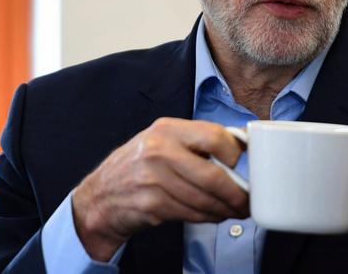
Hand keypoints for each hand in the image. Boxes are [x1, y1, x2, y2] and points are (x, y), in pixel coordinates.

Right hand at [71, 118, 248, 260]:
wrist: (100, 197)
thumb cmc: (138, 168)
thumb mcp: (162, 142)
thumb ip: (196, 141)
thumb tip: (241, 146)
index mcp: (168, 129)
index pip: (215, 136)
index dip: (236, 154)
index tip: (245, 166)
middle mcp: (159, 150)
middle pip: (213, 175)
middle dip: (237, 193)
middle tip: (247, 200)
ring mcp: (153, 179)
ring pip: (204, 199)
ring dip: (225, 209)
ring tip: (234, 211)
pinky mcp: (151, 204)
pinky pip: (191, 213)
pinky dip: (208, 218)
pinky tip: (213, 216)